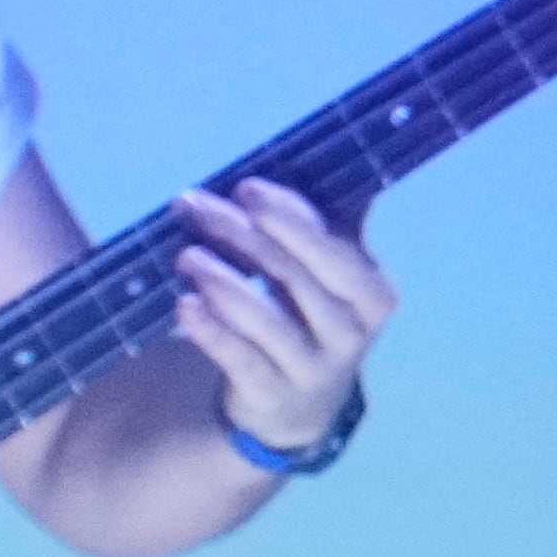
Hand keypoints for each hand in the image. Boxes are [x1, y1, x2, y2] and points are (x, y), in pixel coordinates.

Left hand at [167, 179, 394, 456]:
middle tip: (196, 207)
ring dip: (224, 284)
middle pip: (295, 277)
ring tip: (186, 256)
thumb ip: (319, 222)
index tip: (244, 188)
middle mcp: (352, 331)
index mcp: (371, 291)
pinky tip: (186, 306)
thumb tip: (325, 152)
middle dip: (243, 237)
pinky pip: (243, 360)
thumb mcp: (323, 272)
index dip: (288, 216)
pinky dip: (213, 332)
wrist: (297, 404)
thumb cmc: (304, 313)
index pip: (332, 247)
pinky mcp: (274, 395)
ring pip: (268, 321)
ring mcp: (315, 369)